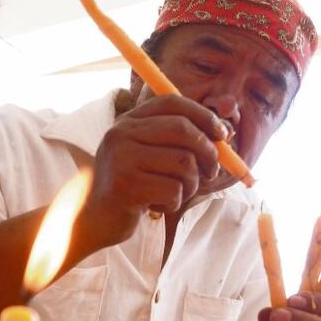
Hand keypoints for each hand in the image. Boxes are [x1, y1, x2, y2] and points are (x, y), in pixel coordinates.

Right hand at [83, 94, 227, 248]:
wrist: (94, 217)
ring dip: (191, 184)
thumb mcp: (151, 155)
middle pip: (183, 130)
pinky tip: (159, 206)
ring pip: (184, 163)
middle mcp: (122, 134)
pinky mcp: (127, 186)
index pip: (172, 103)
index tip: (223, 134)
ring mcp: (122, 159)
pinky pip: (173, 190)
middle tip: (212, 172)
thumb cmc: (132, 186)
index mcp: (129, 121)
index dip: (203, 115)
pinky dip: (175, 202)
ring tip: (177, 193)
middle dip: (208, 152)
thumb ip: (180, 141)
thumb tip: (226, 132)